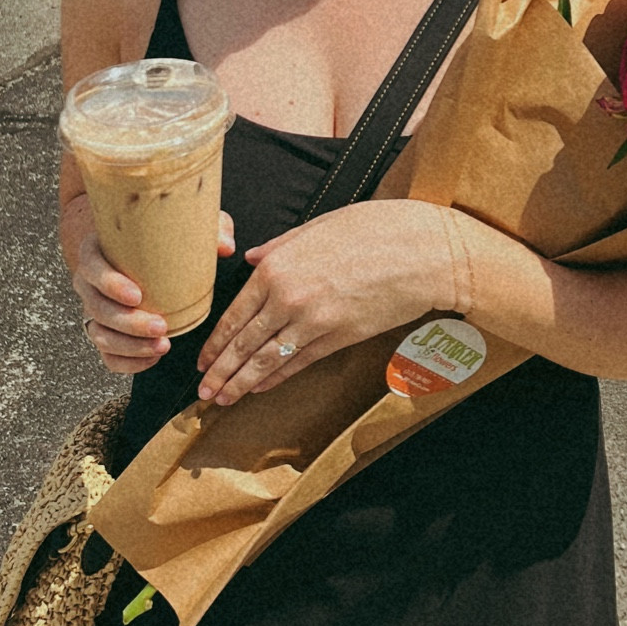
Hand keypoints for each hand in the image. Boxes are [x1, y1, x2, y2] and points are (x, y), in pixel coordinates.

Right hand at [69, 206, 234, 375]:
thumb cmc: (156, 239)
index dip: (110, 283)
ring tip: (162, 346)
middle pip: (97, 307)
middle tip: (161, 326)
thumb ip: (205, 230)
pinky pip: (107, 356)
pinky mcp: (104, 333)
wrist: (135, 255)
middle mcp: (89, 283)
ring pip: (100, 335)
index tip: (137, 295)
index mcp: (96, 251)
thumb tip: (226, 246)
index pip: (91, 266)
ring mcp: (94, 310)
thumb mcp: (180, 226)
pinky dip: (128, 362)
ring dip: (130, 346)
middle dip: (129, 323)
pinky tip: (152, 358)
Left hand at [196, 200, 453, 405]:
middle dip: (221, 372)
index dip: (216, 343)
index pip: (235, 314)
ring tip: (222, 400)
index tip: (203, 361)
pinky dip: (277, 379)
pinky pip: (299, 363)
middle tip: (203, 393)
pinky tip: (261, 388)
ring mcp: (313, 322)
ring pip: (267, 361)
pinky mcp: (339, 338)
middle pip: (245, 344)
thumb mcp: (319, 226)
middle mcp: (289, 297)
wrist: (423, 252)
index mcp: (278, 266)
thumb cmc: (375, 228)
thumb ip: (280, 246)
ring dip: (241, 384)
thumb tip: (251, 258)